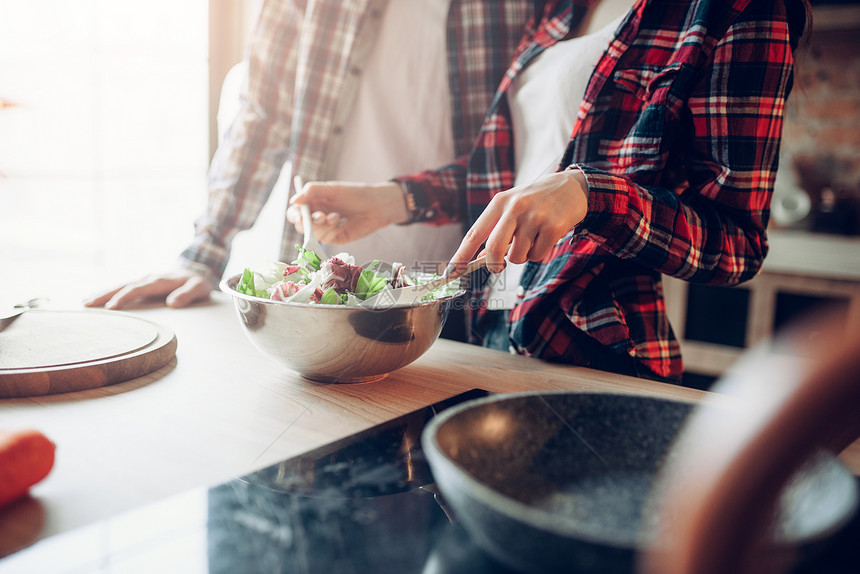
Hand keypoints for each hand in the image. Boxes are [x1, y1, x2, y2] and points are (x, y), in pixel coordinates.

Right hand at [84, 268, 214, 309]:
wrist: (198, 269)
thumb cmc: (199, 282)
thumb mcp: (199, 288)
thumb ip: (187, 294)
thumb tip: (172, 304)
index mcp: (160, 280)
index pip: (139, 289)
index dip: (125, 297)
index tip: (112, 307)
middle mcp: (149, 278)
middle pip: (124, 286)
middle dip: (105, 294)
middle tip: (87, 304)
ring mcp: (145, 280)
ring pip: (121, 285)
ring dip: (104, 293)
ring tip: (85, 301)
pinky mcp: (143, 283)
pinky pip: (124, 287)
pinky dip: (110, 292)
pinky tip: (98, 298)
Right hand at [287, 181, 407, 244]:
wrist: (376, 206)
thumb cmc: (354, 194)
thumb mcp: (332, 188)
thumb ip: (312, 191)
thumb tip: (293, 201)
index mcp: (313, 202)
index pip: (295, 212)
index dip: (295, 215)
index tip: (300, 216)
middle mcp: (316, 216)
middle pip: (301, 225)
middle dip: (310, 222)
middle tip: (321, 216)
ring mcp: (325, 228)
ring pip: (313, 233)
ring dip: (324, 225)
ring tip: (338, 216)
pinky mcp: (334, 238)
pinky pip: (325, 238)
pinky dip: (333, 230)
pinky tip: (343, 222)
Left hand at [448, 170, 587, 273]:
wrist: (571, 187)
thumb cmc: (536, 201)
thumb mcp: (512, 207)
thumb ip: (496, 229)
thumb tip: (479, 257)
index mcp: (499, 202)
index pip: (474, 233)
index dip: (461, 256)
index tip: (451, 272)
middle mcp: (515, 208)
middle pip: (493, 249)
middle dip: (493, 264)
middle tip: (498, 266)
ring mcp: (534, 217)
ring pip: (517, 256)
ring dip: (522, 255)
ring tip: (532, 239)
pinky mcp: (552, 227)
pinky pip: (537, 256)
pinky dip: (539, 253)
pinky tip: (546, 237)